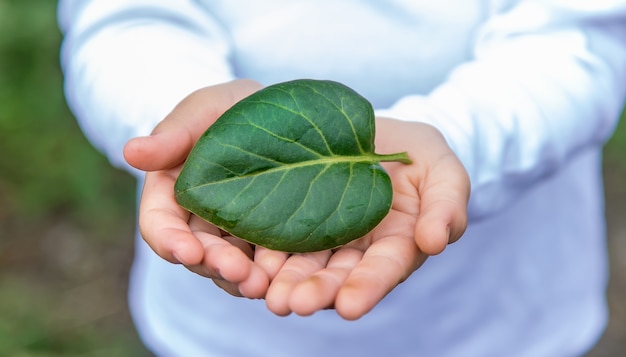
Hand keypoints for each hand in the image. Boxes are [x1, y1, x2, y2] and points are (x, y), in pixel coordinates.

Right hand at [123, 79, 280, 297]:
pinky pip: (266, 263)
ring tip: (263, 284)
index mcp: (171, 195)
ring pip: (231, 267)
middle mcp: (198, 223)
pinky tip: (289, 275)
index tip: (187, 251)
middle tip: (237, 271)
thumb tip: (130, 151)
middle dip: (215, 265)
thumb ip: (172, 135)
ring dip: (244, 279)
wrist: (270, 113)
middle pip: (199, 255)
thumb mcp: (202, 111)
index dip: (170, 242)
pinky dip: (274, 272)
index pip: (160, 226)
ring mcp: (232, 236)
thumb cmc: (227, 109)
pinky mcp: (265, 241)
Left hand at [264, 118, 469, 319]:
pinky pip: (277, 236)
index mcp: (395, 245)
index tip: (350, 307)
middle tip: (292, 305)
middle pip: (336, 275)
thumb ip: (447, 207)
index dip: (368, 287)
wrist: (381, 132)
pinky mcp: (295, 216)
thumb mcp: (445, 173)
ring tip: (266, 294)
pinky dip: (263, 251)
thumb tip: (435, 242)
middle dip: (316, 292)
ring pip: (303, 262)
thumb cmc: (420, 155)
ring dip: (285, 280)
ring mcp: (323, 235)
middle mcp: (356, 249)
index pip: (383, 269)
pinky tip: (246, 261)